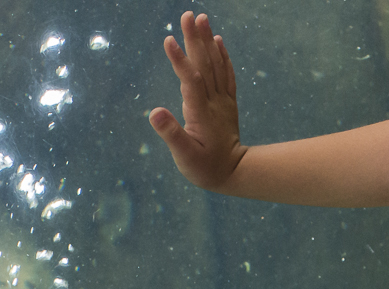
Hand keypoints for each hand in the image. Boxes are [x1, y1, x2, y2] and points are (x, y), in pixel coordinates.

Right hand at [149, 12, 248, 191]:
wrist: (234, 173)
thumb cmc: (205, 168)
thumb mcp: (184, 157)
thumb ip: (171, 134)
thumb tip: (154, 112)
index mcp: (201, 112)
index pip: (190, 80)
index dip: (179, 60)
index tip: (168, 39)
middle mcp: (214, 101)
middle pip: (205, 64)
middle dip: (195, 38)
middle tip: (188, 15)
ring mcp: (223, 100)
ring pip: (216, 64)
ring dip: (208, 40)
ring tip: (201, 18)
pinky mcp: (227, 102)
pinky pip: (226, 74)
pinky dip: (223, 55)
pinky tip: (218, 41)